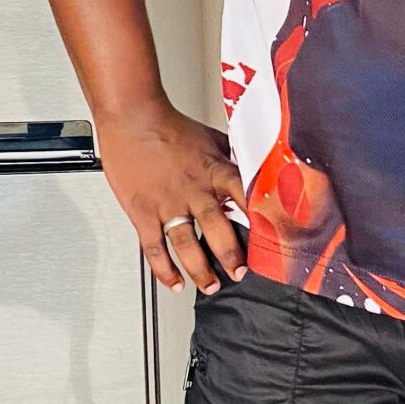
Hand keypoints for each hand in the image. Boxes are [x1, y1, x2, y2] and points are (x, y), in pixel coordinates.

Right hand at [98, 100, 247, 294]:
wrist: (132, 117)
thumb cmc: (170, 125)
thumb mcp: (213, 138)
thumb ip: (233, 158)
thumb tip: (255, 166)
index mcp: (216, 171)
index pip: (247, 200)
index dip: (261, 222)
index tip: (272, 241)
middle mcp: (195, 190)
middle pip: (218, 230)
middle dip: (231, 256)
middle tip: (240, 272)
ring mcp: (168, 204)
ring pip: (187, 245)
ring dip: (200, 270)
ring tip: (211, 286)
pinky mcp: (143, 213)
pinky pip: (155, 248)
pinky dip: (164, 269)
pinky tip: (174, 282)